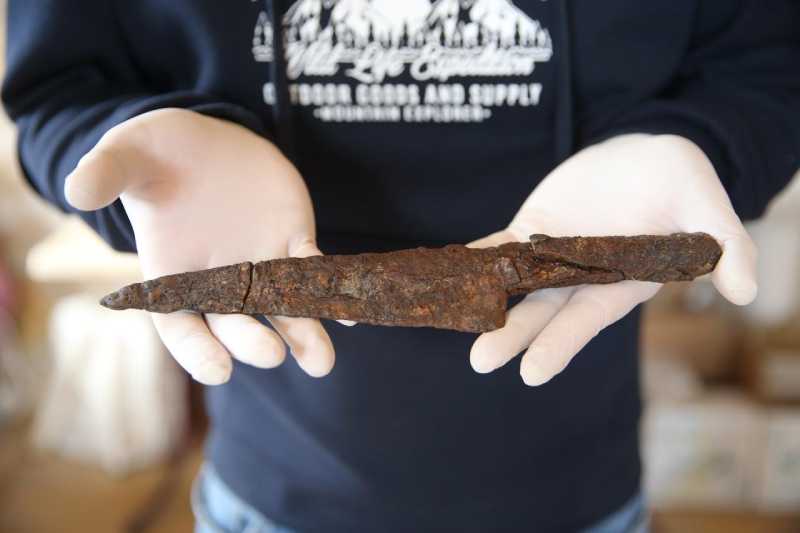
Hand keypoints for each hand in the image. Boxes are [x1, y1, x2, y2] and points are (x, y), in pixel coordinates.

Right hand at [65, 109, 341, 383]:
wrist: (204, 142)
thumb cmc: (157, 154)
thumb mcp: (128, 155)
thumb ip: (106, 172)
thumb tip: (76, 189)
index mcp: (173, 272)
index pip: (181, 324)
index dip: (197, 350)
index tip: (218, 371)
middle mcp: (218, 279)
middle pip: (236, 321)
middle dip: (254, 341)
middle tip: (273, 354)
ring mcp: (258, 263)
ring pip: (282, 308)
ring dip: (305, 333)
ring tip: (322, 361)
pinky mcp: (290, 241)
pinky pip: (314, 269)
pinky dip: (330, 287)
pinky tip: (352, 309)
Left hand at [469, 134, 756, 385]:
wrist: (642, 155)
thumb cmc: (680, 181)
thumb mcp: (707, 205)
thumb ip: (725, 246)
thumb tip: (748, 292)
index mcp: (622, 281)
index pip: (587, 319)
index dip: (561, 344)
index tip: (532, 373)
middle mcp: (582, 277)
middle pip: (543, 311)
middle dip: (513, 335)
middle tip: (480, 361)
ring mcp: (552, 254)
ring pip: (514, 284)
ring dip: (484, 302)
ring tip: (452, 321)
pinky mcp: (531, 229)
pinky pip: (498, 246)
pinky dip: (474, 260)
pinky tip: (447, 273)